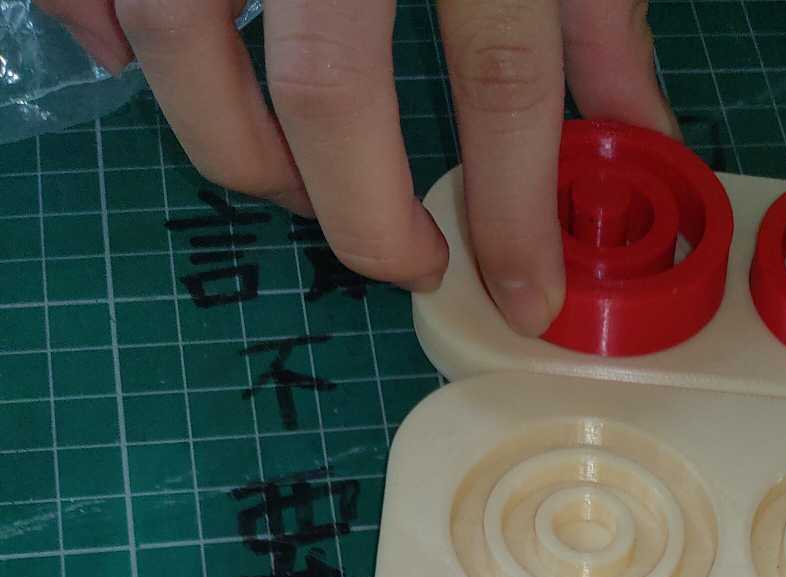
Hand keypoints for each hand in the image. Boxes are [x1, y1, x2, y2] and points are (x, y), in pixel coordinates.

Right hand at [35, 0, 676, 333]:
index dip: (516, 207)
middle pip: (326, 90)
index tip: (522, 292)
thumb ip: (594, 4)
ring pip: (180, 40)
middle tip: (396, 255)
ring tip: (286, 178)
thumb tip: (637, 134)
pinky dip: (102, 26)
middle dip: (357, 213)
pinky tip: (149, 60)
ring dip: (232, 147)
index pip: (502, 74)